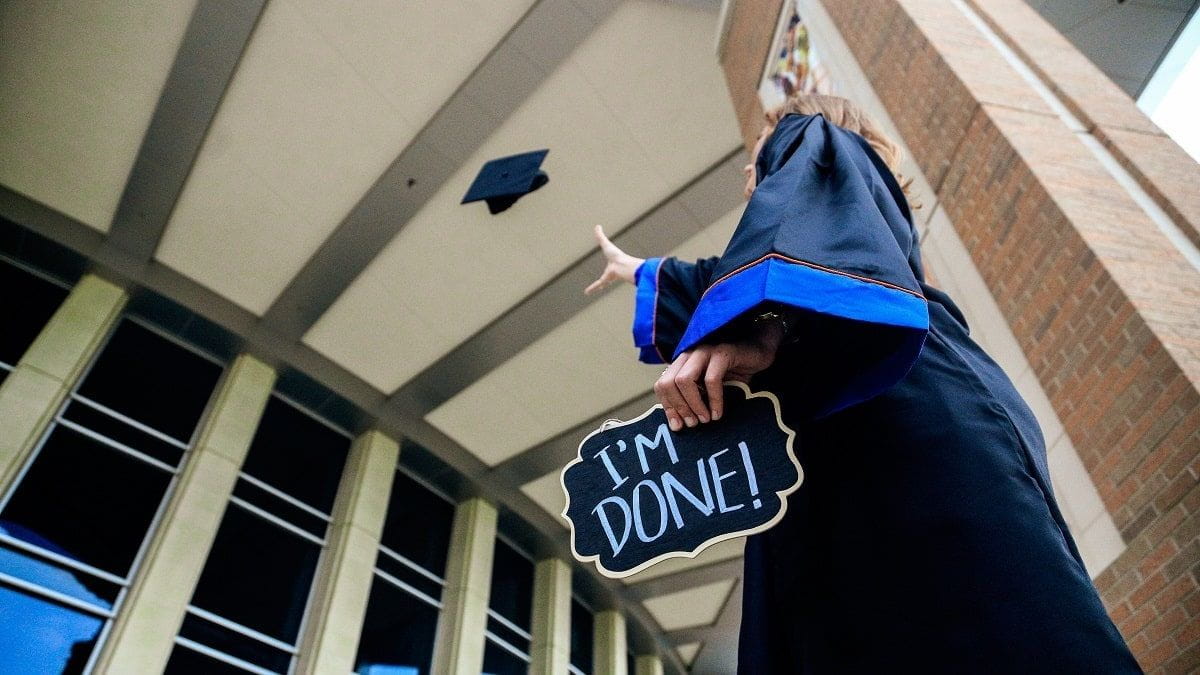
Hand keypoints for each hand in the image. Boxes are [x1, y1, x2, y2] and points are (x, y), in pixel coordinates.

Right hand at [584, 225, 644, 294]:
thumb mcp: (606, 244)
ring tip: (588, 292)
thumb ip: (601, 236)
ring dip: (595, 287)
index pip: (609, 266)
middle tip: (601, 285)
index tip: (608, 270)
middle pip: (606, 277)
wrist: (622, 264)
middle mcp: (611, 272)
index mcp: (612, 264)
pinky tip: (586, 292)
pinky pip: (597, 284)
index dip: (608, 268)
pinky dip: (591, 288)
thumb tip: (597, 226)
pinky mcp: (606, 280)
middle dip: (603, 282)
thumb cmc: (617, 255)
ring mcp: (608, 277)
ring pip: (601, 283)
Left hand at [654, 322, 784, 430]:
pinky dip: (714, 399)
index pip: (662, 385)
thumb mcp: (710, 391)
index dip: (668, 406)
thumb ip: (694, 401)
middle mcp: (689, 355)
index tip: (678, 426)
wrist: (758, 352)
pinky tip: (718, 413)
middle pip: (668, 382)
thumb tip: (678, 425)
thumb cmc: (734, 374)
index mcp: (682, 363)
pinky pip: (711, 379)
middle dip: (679, 407)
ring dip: (693, 404)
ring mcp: (704, 352)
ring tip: (705, 420)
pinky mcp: (722, 353)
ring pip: (684, 379)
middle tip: (692, 424)